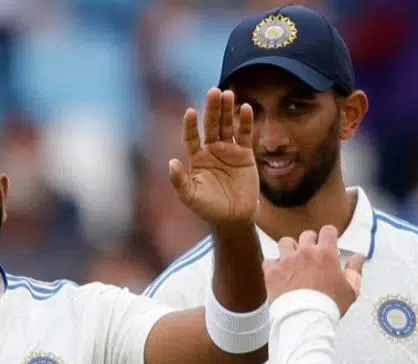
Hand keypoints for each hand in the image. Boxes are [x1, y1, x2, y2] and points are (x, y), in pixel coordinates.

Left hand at [170, 88, 257, 228]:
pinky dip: (245, 122)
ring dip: (228, 110)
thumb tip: (172, 163)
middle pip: (211, 125)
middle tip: (213, 91)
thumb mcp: (190, 197)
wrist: (233, 218)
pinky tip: (245, 108)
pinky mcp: (245, 155)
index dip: (191, 125)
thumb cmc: (209, 208)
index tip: (190, 112)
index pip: (192, 136)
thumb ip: (180, 181)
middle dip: (212, 109)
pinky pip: (245, 134)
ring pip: (227, 126)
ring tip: (228, 94)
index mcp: (196, 157)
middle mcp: (212, 150)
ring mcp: (229, 150)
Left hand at [263, 225, 364, 314]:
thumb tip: (359, 256)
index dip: (329, 235)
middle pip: (306, 235)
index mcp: (325, 253)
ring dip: (290, 249)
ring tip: (293, 261)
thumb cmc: (330, 306)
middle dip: (310, 243)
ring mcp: (287, 260)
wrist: (306, 319)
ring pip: (286, 243)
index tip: (328, 242)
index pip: (327, 231)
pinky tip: (279, 274)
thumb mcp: (351, 289)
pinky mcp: (272, 272)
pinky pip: (269, 261)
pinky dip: (273, 266)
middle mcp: (305, 252)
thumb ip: (355, 269)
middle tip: (312, 256)